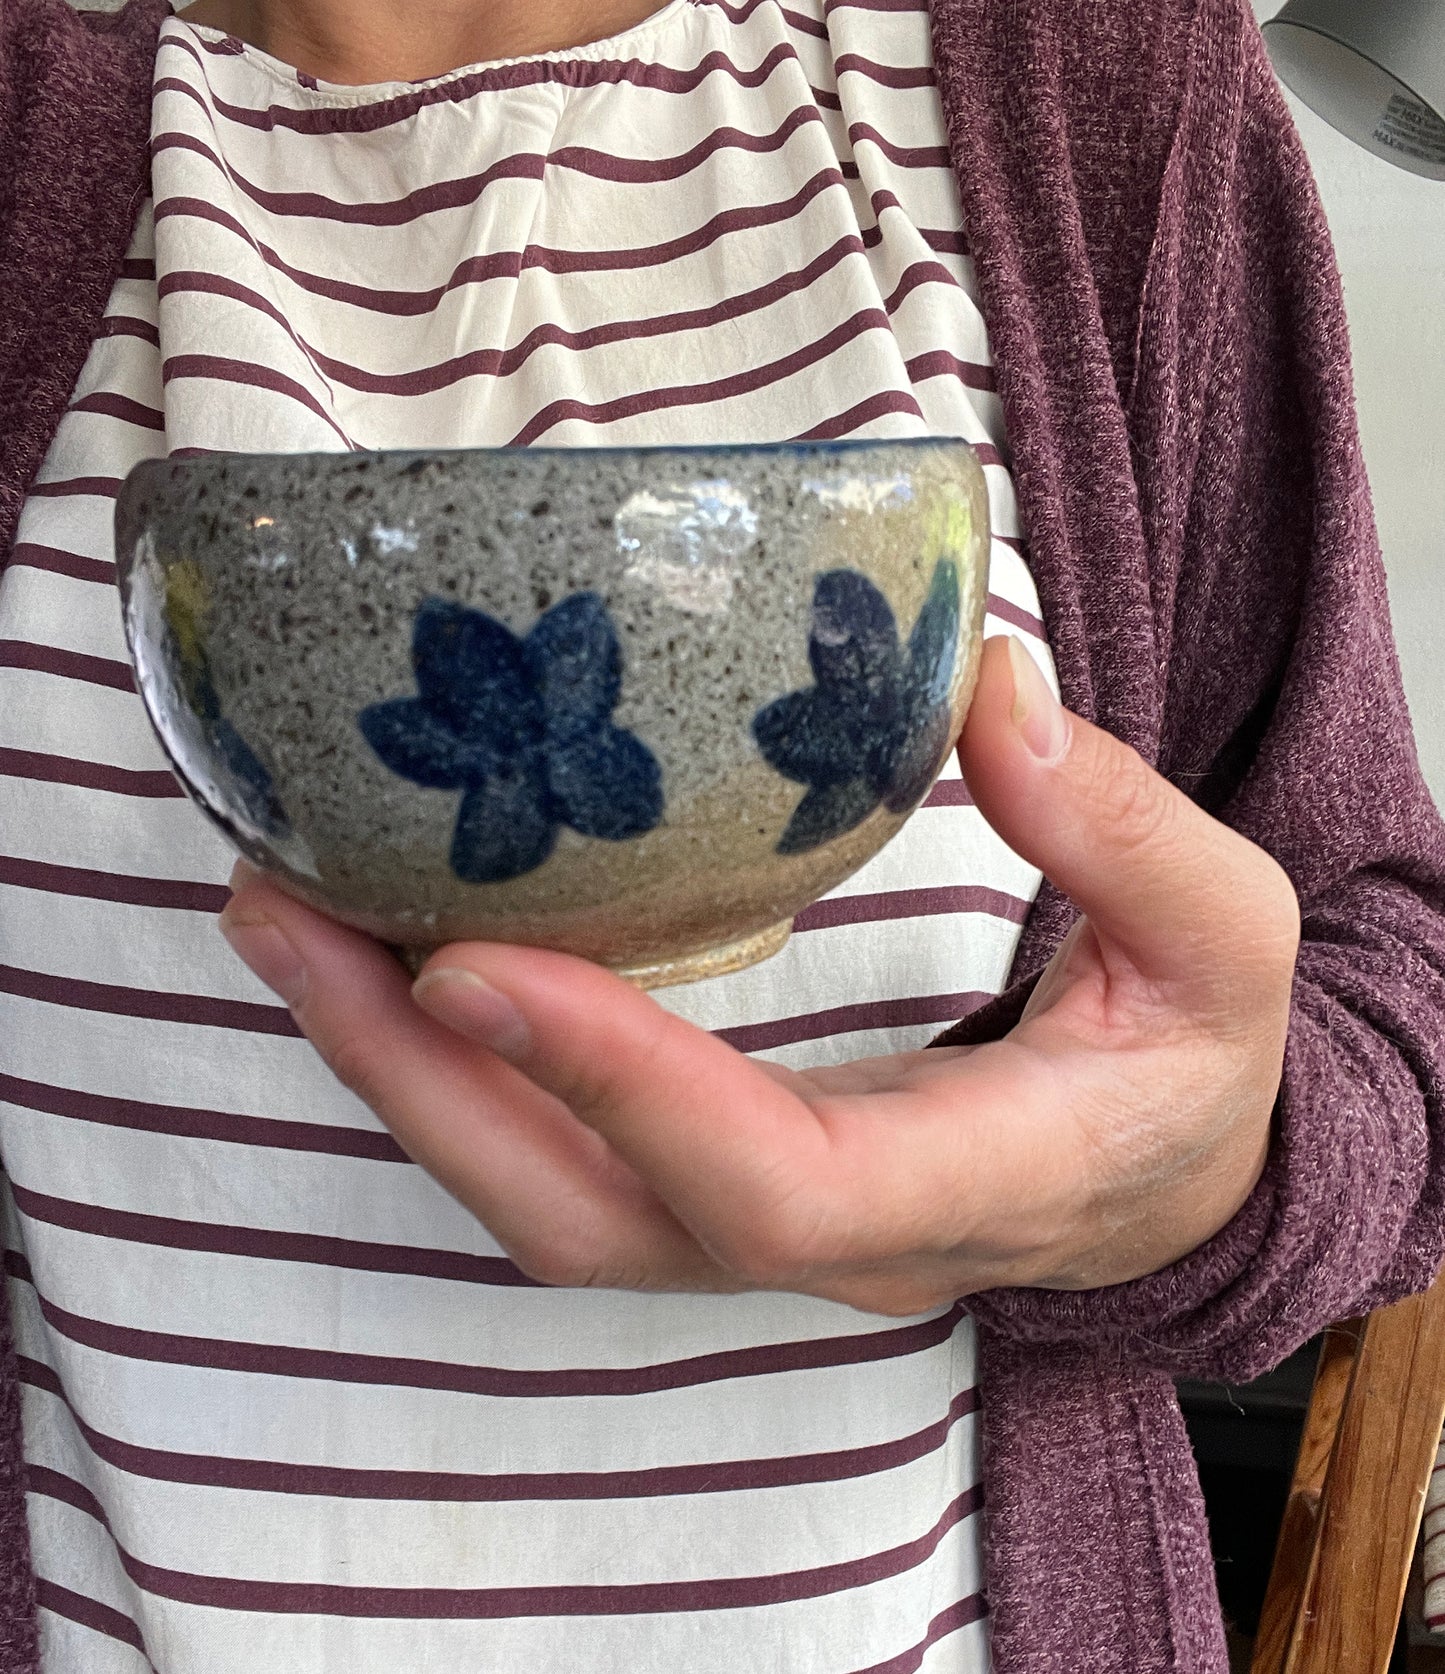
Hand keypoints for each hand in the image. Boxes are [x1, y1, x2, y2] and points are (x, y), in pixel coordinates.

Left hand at [219, 637, 1299, 1314]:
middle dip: (419, 1084)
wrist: (1166, 1181)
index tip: (467, 955)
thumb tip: (990, 692)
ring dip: (396, 1071)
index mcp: (967, 1183)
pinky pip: (555, 1151)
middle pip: (586, 1218)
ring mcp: (758, 1227)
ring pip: (543, 1200)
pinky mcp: (715, 1183)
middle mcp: (830, 1236)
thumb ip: (1127, 832)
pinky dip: (448, 1061)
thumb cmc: (1196, 1063)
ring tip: (283, 916)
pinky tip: (382, 946)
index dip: (613, 1082)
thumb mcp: (1227, 942)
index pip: (765, 1179)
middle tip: (281, 913)